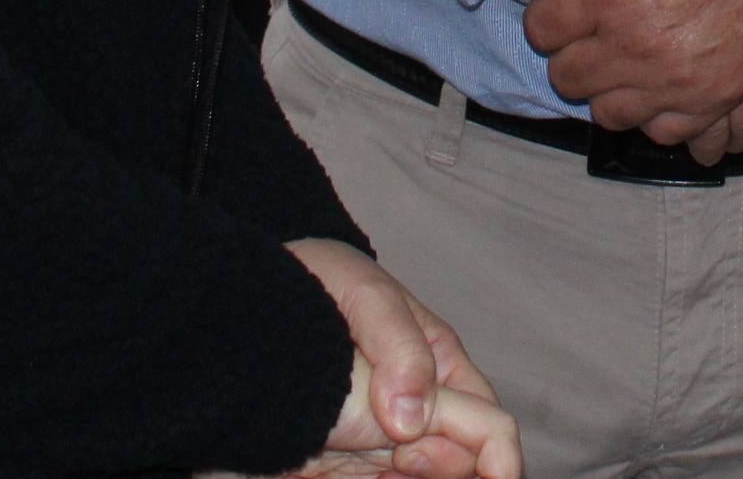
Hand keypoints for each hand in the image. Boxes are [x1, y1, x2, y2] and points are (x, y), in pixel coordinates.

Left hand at [281, 241, 517, 478]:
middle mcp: (421, 410)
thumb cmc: (319, 283)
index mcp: (441, 366)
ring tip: (377, 473)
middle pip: (461, 462)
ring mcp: (383, 442)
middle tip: (396, 459)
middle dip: (444, 470)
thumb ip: (401, 350)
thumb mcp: (367, 297)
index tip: (441, 463)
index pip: (489, 422)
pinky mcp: (347, 465)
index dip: (490, 455)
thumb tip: (412, 421)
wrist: (252, 308)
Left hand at [520, 0, 742, 143]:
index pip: (542, 29)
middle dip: (574, 54)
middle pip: (568, 78)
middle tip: (597, 33)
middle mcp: (632, 46)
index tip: (567, 7)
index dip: (550, 16)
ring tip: (629, 63)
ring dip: (610, 89)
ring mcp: (674, 80)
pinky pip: (665, 132)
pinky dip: (656, 115)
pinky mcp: (714, 99)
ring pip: (610, 113)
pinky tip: (662, 88)